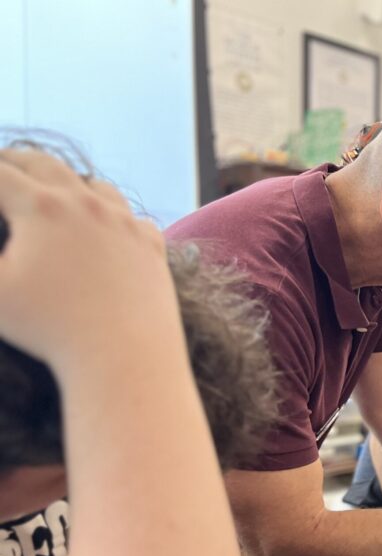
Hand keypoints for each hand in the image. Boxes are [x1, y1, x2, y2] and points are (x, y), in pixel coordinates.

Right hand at [0, 149, 179, 369]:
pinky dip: (115, 215)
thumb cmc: (49, 327)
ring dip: (70, 181)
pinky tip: (109, 224)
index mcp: (42, 207)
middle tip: (2, 162)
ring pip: (96, 186)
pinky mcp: (152, 248)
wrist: (126, 356)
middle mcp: (88, 204)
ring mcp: (126, 224)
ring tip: (55, 186)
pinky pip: (133, 219)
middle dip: (16, 160)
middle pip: (46, 165)